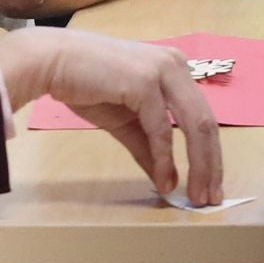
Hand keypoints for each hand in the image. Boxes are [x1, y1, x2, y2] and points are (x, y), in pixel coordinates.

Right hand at [0, 27, 224, 204]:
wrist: (51, 63)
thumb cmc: (85, 86)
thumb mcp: (125, 123)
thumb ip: (148, 149)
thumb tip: (167, 181)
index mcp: (176, 71)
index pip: (203, 117)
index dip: (211, 155)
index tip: (211, 186)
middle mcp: (176, 67)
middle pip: (207, 124)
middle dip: (212, 165)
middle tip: (211, 199)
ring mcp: (163, 71)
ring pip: (195, 125)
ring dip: (198, 165)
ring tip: (196, 195)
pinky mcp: (144, 82)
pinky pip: (161, 128)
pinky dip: (165, 157)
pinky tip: (164, 179)